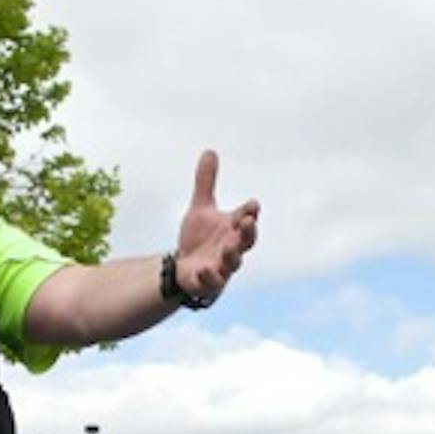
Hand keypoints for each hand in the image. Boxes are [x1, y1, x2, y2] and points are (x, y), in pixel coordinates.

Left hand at [173, 151, 259, 302]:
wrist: (182, 268)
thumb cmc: (198, 239)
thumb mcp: (200, 208)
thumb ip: (206, 183)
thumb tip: (209, 151)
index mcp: (233, 229)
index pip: (246, 217)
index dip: (250, 211)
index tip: (253, 204)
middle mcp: (232, 247)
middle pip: (247, 240)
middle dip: (248, 232)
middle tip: (248, 221)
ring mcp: (222, 266)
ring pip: (233, 262)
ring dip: (233, 253)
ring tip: (228, 246)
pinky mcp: (209, 282)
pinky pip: (212, 281)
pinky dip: (209, 276)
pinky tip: (202, 268)